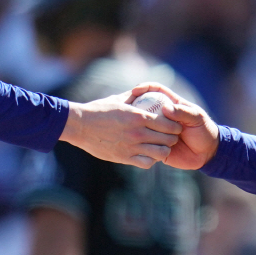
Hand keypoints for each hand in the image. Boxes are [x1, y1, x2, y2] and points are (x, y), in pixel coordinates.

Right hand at [60, 89, 181, 168]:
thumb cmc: (98, 110)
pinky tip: (148, 155)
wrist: (80, 125)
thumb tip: (145, 91)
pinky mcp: (124, 158)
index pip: (168, 123)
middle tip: (172, 136)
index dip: (175, 125)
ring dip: (163, 150)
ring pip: (160, 153)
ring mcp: (131, 147)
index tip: (175, 125)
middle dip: (173, 138)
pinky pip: (146, 163)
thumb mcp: (118, 99)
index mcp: (138, 117)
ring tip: (162, 147)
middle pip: (168, 139)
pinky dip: (151, 160)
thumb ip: (134, 96)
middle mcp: (137, 133)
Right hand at [128, 83, 219, 169]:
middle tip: (136, 116)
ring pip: (142, 127)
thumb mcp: (196, 118)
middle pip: (144, 108)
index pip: (155, 90)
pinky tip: (147, 147)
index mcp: (170, 104)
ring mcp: (157, 132)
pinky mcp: (155, 147)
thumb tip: (165, 109)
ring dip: (144, 130)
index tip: (135, 91)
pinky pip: (145, 145)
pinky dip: (145, 145)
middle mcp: (161, 117)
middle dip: (138, 110)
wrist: (207, 153)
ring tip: (150, 137)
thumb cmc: (204, 131)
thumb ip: (183, 112)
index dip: (145, 87)